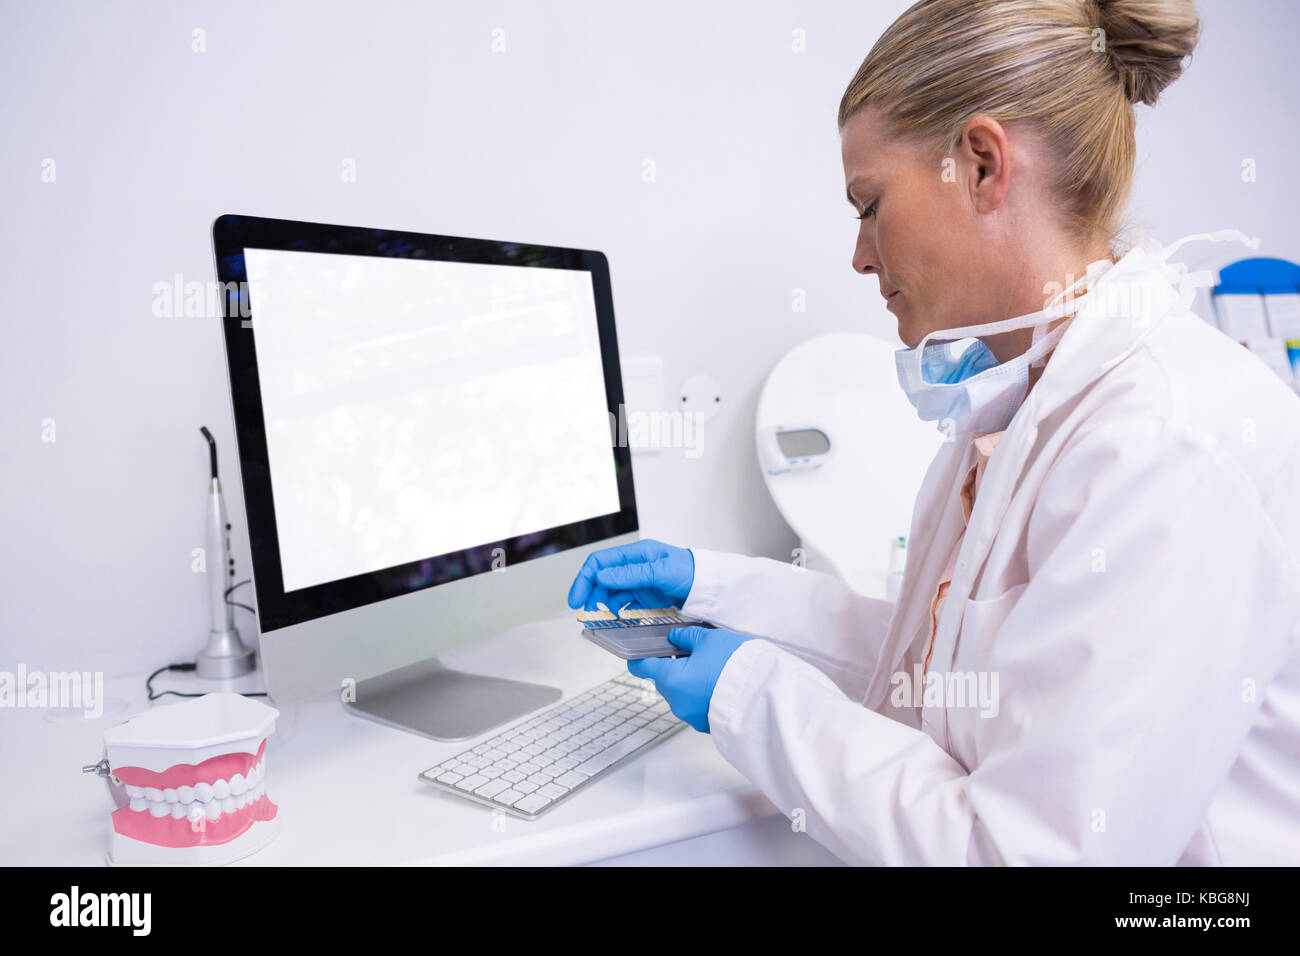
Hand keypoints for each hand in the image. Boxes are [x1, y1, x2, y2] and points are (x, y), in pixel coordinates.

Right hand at [567, 539, 694, 613]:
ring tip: (599, 621)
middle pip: (602, 580)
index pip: (600, 563)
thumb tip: (602, 576)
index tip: (576, 599)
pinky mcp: (646, 597)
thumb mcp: (659, 572)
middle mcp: (634, 567)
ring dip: (602, 607)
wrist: (709, 587)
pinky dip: (616, 613)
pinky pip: (624, 605)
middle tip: (585, 615)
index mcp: (635, 554)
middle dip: (590, 596)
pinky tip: (614, 621)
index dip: (584, 579)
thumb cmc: (690, 572)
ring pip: (611, 594)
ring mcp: (639, 582)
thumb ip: (630, 574)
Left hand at [628, 626, 751, 732]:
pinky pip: (696, 704)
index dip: (640, 655)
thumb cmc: (735, 666)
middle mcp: (677, 702)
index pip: (640, 667)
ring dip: (688, 679)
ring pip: (680, 692)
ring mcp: (691, 716)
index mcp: (671, 679)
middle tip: (691, 650)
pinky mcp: (707, 724)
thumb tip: (675, 637)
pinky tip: (718, 682)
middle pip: (662, 679)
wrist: (764, 696)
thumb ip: (687, 636)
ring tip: (710, 666)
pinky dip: (701, 693)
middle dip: (672, 665)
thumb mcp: (709, 639)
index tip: (645, 647)